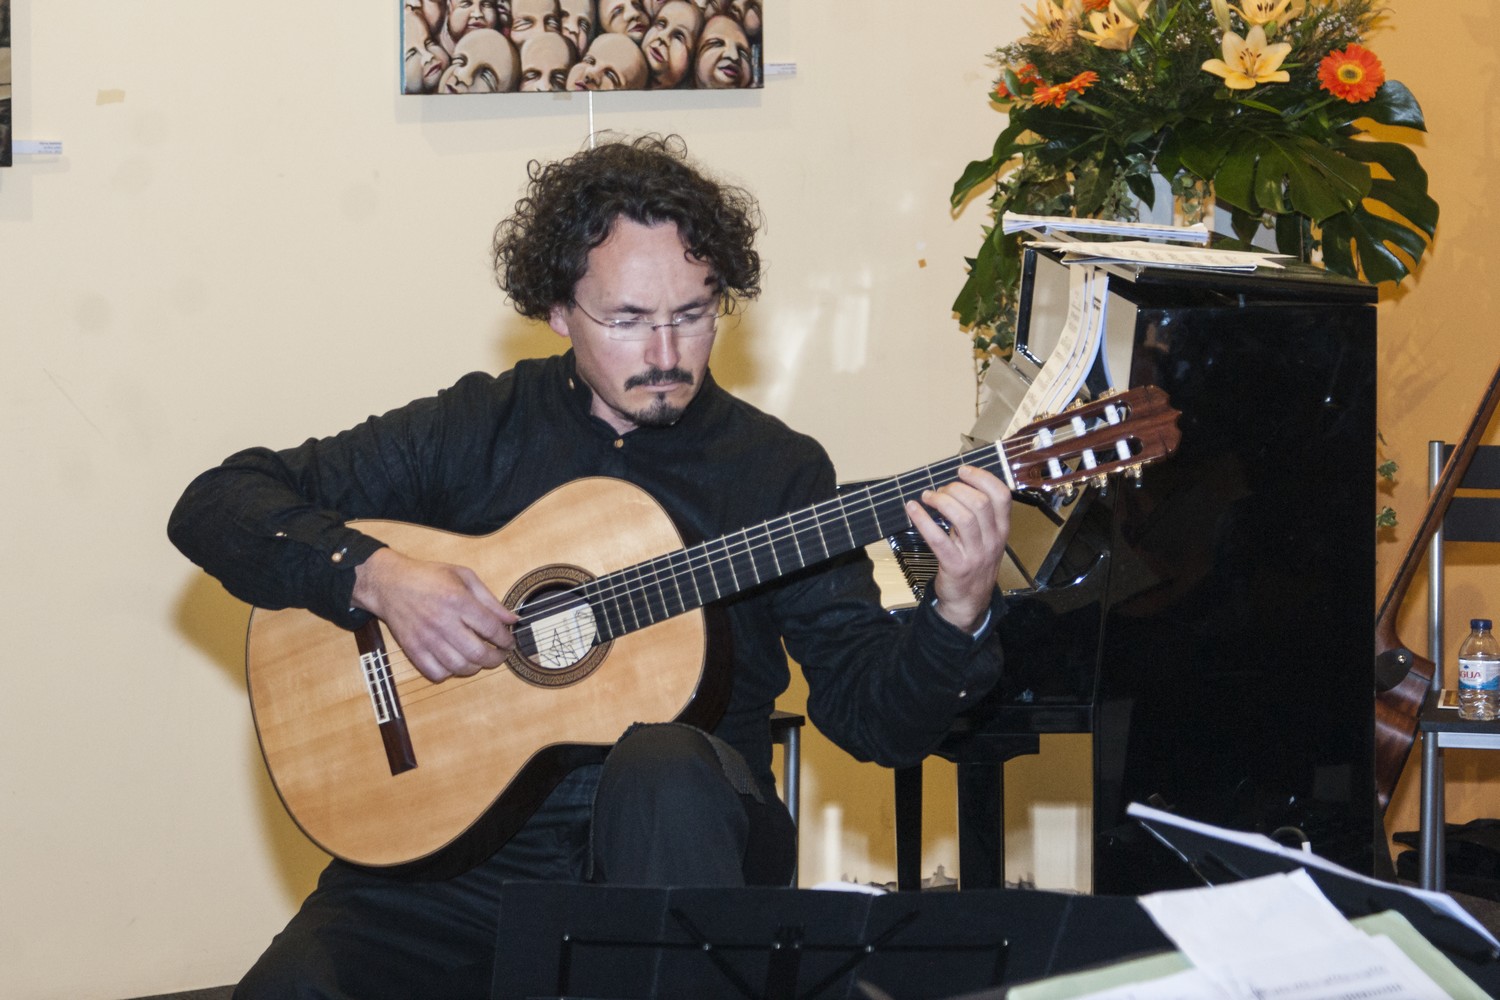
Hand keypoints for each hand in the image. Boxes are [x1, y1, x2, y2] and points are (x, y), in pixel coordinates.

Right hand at [351, 547, 517, 681]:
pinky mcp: (412, 649)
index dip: (506, 639)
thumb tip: (512, 619)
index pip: (491, 628)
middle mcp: (443, 621)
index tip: (509, 641)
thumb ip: (490, 600)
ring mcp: (426, 638)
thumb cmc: (429, 577)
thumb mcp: (464, 577)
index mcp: (458, 600)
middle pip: (478, 653)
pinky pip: (436, 673)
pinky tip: (455, 663)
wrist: (389, 583)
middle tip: (500, 655)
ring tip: (479, 659)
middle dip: (496, 658)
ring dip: (476, 667)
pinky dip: (450, 673)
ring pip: (459, 667)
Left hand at [905, 465, 1011, 632]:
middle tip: (940, 491)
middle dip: (956, 489)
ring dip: (941, 501)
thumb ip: (979, 515)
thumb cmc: (974, 564)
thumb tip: (956, 484)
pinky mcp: (956, 567)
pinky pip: (939, 539)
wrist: (969, 602)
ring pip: (963, 518)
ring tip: (927, 497)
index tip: (962, 470)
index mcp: (1002, 529)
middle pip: (980, 503)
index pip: (1002, 495)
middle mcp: (993, 540)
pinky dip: (923, 520)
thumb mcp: (986, 539)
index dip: (982, 477)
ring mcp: (976, 555)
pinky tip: (912, 509)